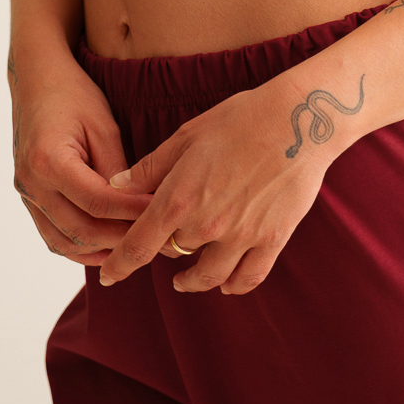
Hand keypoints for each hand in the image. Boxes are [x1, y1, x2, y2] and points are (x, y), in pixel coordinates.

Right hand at [9, 49, 150, 264]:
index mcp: (49, 160)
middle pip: (81, 229)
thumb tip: (136, 205)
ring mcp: (26, 194)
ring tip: (133, 247)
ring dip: (99, 250)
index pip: (97, 202)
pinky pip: (52, 235)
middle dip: (119, 237)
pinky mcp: (29, 198)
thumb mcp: (103, 125)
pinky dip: (78, 246)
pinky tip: (105, 247)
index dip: (131, 211)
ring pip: (63, 241)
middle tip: (153, 235)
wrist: (37, 80)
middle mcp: (31, 183)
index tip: (160, 212)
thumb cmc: (73, 95)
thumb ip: (117, 168)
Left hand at [99, 82, 329, 294]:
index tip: (107, 276)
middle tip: (161, 241)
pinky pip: (248, 277)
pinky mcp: (272, 240)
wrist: (296, 119)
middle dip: (163, 250)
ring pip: (209, 276)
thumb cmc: (238, 119)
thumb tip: (116, 186)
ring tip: (185, 280)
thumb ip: (150, 167)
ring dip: (193, 281)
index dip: (119, 265)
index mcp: (179, 198)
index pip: (138, 246)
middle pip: (173, 254)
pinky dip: (233, 285)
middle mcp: (207, 224)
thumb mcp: (186, 136)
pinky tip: (226, 283)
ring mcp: (241, 236)